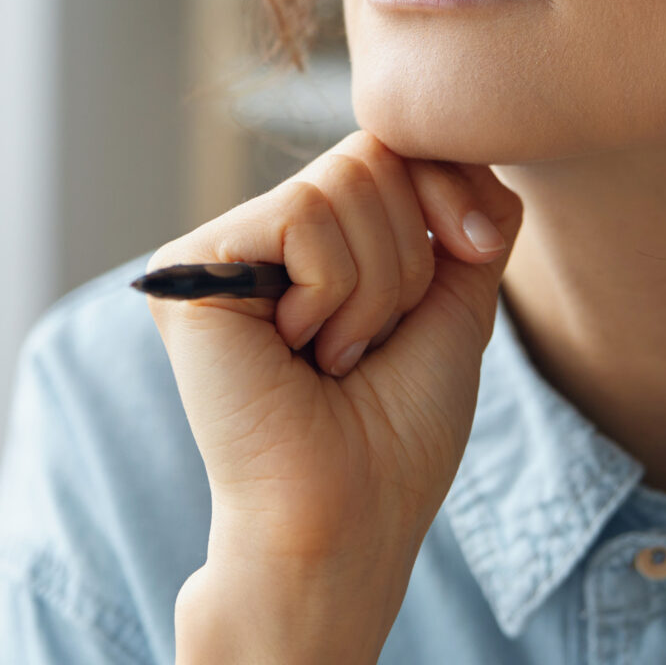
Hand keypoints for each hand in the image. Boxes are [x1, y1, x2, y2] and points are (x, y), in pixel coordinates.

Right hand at [145, 132, 523, 587]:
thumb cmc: (395, 438)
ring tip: (333, 357)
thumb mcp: (453, 307)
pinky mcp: (190, 265)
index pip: (392, 150)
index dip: (450, 191)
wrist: (345, 519)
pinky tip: (297, 353)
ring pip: (342, 183)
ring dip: (373, 288)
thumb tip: (474, 145)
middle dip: (409, 256)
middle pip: (371, 154)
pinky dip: (332, 293)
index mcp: (315, 245)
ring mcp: (221, 248)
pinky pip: (304, 216)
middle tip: (369, 344)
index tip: (475, 254)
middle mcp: (260, 236)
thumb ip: (465, 219)